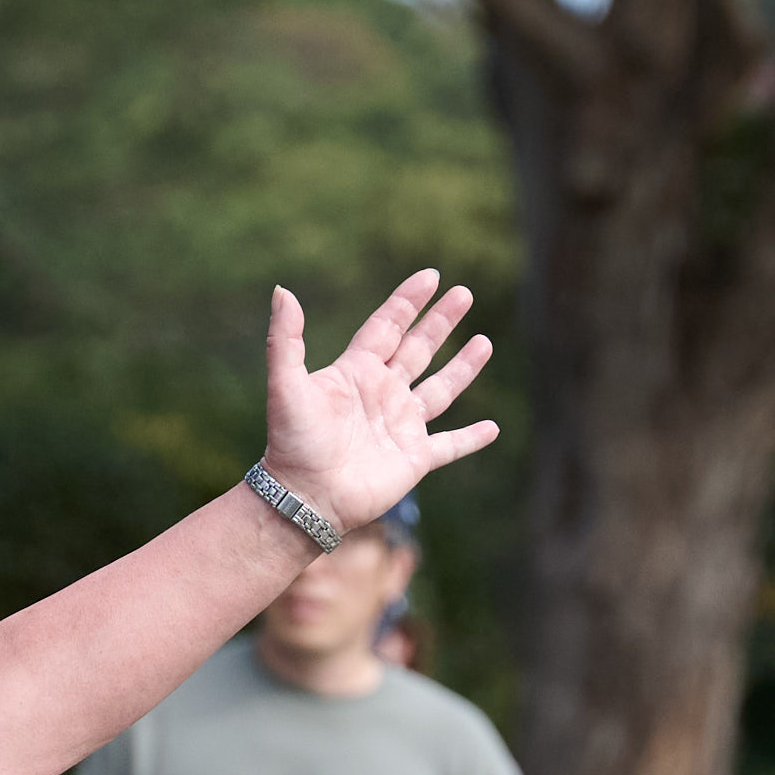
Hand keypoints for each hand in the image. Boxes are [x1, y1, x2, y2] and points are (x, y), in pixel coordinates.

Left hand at [257, 272, 497, 532]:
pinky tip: (493, 428)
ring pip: (441, 389)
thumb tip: (281, 291)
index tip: (432, 277)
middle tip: (464, 294)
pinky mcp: (415, 459)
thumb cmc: (292, 443)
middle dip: (441, 321)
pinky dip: (472, 438)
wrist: (304, 497)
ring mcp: (401, 426)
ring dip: (463, 367)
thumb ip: (286, 339)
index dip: (408, 301)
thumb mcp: (285, 385)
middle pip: (418, 348)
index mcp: (356, 372)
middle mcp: (382, 394)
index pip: (388, 326)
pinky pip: (451, 445)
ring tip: (484, 342)